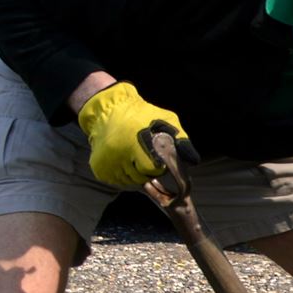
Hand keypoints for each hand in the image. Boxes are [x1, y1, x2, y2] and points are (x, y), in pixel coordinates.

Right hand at [76, 82, 190, 189]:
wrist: (107, 111)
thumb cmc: (141, 115)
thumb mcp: (165, 120)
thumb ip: (180, 140)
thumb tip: (194, 161)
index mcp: (134, 142)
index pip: (152, 169)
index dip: (158, 166)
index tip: (158, 158)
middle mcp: (117, 154)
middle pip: (141, 178)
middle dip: (147, 171)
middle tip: (145, 155)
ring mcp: (107, 163)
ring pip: (129, 182)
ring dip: (136, 174)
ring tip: (135, 156)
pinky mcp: (99, 168)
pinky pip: (117, 181)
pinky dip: (124, 174)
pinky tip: (125, 160)